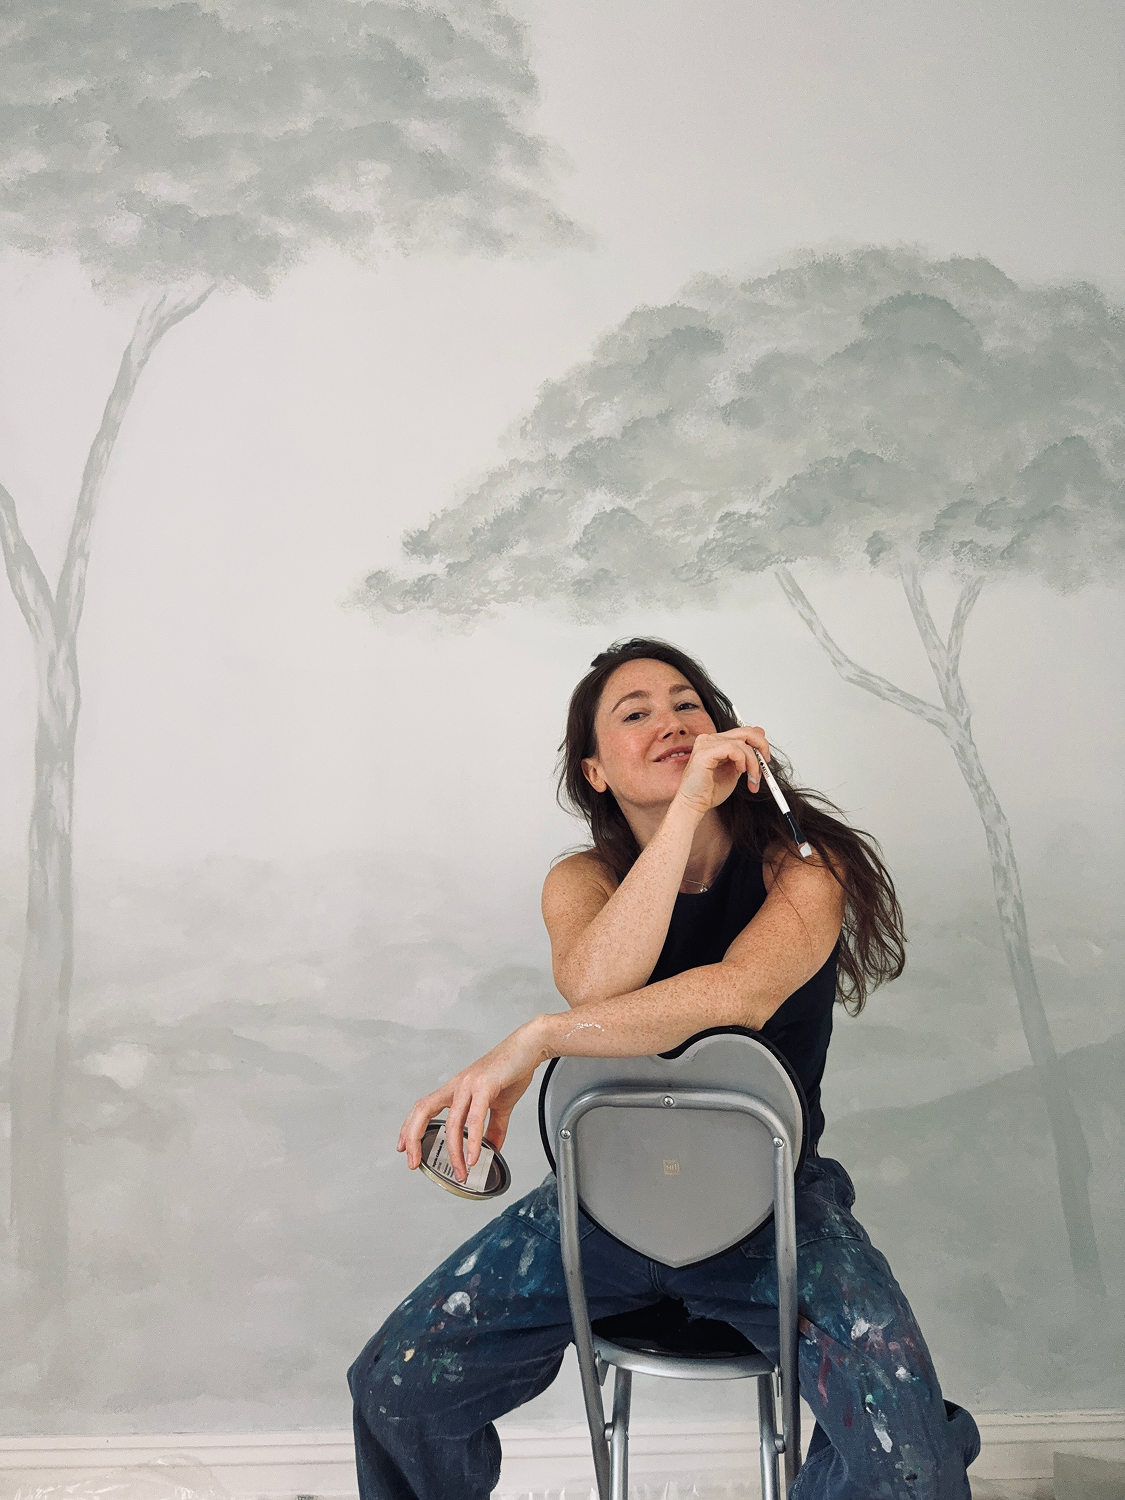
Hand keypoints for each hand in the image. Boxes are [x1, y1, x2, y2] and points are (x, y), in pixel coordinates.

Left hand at [397, 1018, 550, 1182]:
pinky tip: (473, 1155)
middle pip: (423, 1110)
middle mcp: (457, 1085)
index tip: (404, 1148)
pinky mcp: (485, 1086)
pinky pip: (475, 1117)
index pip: (424, 1107)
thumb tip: (491, 1148)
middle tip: (413, 1162)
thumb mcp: (500, 1103)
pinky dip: (472, 1140)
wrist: (529, 1046)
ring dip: (453, 1150)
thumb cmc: (511, 1069)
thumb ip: (493, 1127)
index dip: (410, 1127)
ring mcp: (469, 1084)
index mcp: (456, 1088)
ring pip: (452, 1121)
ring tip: (459, 1170)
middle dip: (414, 1137)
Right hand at [672, 726, 769, 816]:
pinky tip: (740, 771)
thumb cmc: (709, 791)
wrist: (694, 804)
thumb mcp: (735, 771)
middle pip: (745, 731)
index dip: (759, 743)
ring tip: (752, 778)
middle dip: (761, 746)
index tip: (765, 759)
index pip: (744, 732)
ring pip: (742, 743)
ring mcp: (706, 743)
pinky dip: (742, 760)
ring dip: (753, 762)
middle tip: (766, 763)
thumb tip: (760, 747)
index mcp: (716, 742)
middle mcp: (710, 739)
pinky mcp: (705, 752)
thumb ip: (745, 758)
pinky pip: (733, 748)